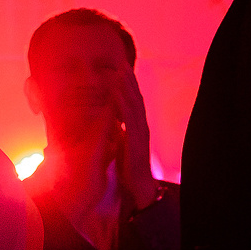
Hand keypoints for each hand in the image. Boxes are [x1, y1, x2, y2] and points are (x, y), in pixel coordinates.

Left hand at [111, 65, 155, 205]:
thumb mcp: (121, 145)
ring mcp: (140, 135)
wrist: (138, 188)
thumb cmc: (128, 167)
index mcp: (137, 126)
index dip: (128, 84)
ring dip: (127, 88)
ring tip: (119, 72)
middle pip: (136, 98)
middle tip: (121, 61)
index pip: (133, 101)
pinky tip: (116, 95)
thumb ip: (117, 132)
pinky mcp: (136, 144)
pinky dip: (123, 106)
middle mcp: (141, 127)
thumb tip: (110, 123)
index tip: (119, 67)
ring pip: (134, 106)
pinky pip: (129, 121)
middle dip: (129, 80)